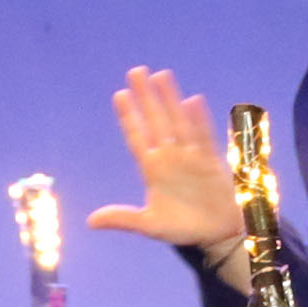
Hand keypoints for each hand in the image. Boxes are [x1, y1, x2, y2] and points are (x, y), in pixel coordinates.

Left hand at [84, 66, 243, 272]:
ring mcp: (191, 156)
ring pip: (177, 122)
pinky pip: (204, 137)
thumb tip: (91, 222)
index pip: (137, 137)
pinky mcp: (210, 161)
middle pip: (155, 121)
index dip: (128, 117)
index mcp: (153, 170)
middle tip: (136, 71)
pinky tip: (192, 102)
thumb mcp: (149, 225)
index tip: (119, 95)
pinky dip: (198, 121)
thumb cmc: (183, 229)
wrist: (217, 235)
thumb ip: (123, 218)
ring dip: (169, 100)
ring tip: (160, 75)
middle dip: (145, 97)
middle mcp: (170, 158)